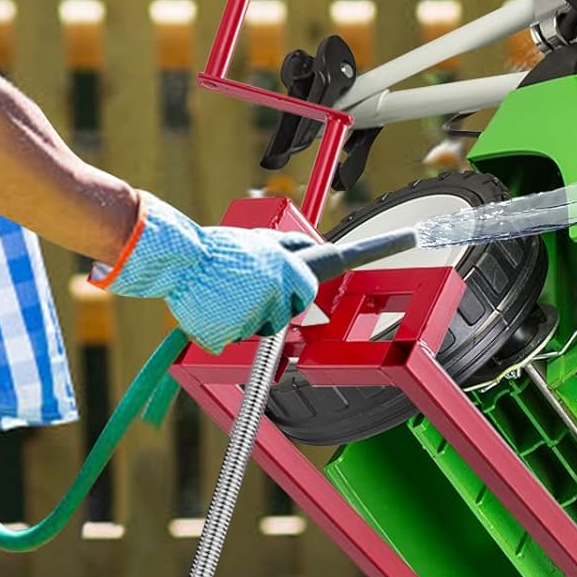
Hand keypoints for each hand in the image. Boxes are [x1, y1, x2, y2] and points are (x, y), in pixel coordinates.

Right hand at [92, 194, 318, 353]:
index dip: (299, 292)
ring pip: (258, 329)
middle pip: (284, 315)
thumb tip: (314, 246)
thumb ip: (289, 247)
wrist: (181, 261)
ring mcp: (256, 317)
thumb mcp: (260, 238)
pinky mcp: (234, 334)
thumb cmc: (218, 249)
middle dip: (270, 307)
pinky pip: (236, 338)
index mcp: (287, 271)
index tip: (395, 240)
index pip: (308, 290)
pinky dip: (225, 328)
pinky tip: (213, 306)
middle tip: (244, 287)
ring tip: (224, 293)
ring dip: (246, 317)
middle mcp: (276, 295)